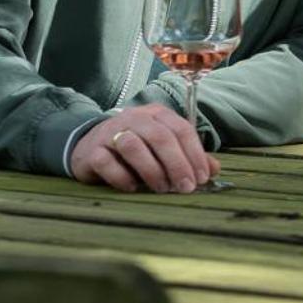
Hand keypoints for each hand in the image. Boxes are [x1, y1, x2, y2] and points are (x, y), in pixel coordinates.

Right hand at [69, 103, 219, 193]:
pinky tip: (133, 188)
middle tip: (186, 188)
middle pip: (160, 136)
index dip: (195, 154)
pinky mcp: (91, 151)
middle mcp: (134, 118)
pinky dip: (122, 177)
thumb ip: (188, 156)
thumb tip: (214, 170)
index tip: (203, 177)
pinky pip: (107, 162)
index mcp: (157, 114)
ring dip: (152, 170)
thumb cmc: (136, 148)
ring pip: (133, 146)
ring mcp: (110, 133)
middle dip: (177, 164)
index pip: (181, 129)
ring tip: (162, 189)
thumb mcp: (163, 149)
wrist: (88, 146)